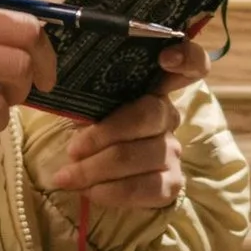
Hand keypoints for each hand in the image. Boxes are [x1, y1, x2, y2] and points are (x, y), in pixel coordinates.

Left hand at [46, 37, 210, 213]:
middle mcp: (169, 116)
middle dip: (103, 136)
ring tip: (67, 177)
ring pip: (140, 156)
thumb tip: (58, 81)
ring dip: (98, 168)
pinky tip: (90, 192)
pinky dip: (113, 191)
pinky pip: (147, 188)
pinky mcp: (172, 183)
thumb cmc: (92, 132)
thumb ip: (88, 93)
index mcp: (153, 88)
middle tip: (71, 150)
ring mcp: (174, 151)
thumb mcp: (89, 108)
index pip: (192, 65)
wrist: (98, 176)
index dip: (187, 57)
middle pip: (147, 116)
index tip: (165, 58)